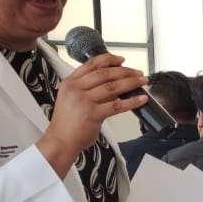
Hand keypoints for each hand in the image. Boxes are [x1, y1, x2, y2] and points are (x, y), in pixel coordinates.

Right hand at [37, 54, 146, 176]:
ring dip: (131, 82)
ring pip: (113, 87)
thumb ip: (89, 90)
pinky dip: (132, 101)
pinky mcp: (93, 114)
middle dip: (125, 71)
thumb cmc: (67, 123)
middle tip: (137, 72)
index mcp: (70, 82)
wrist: (60, 141)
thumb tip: (114, 85)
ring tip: (142, 82)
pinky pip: (117, 105)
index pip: (91, 64)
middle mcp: (76, 89)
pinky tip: (141, 99)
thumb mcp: (72, 99)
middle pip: (105, 74)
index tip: (122, 60)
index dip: (109, 60)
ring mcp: (84, 101)